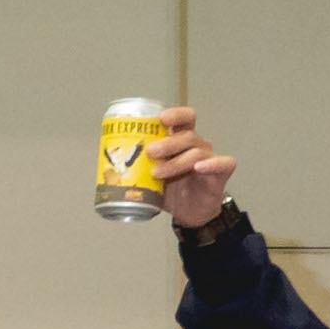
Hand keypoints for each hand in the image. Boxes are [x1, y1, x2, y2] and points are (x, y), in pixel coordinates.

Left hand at [146, 105, 235, 235]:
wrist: (188, 213)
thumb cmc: (169, 190)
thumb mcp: (148, 177)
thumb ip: (135, 166)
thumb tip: (106, 164)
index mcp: (180, 141)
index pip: (183, 118)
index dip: (174, 115)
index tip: (160, 119)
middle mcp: (196, 145)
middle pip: (187, 135)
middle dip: (167, 142)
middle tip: (150, 152)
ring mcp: (209, 158)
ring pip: (196, 151)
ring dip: (175, 161)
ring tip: (157, 173)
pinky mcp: (220, 173)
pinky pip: (223, 163)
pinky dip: (211, 163)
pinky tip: (198, 167)